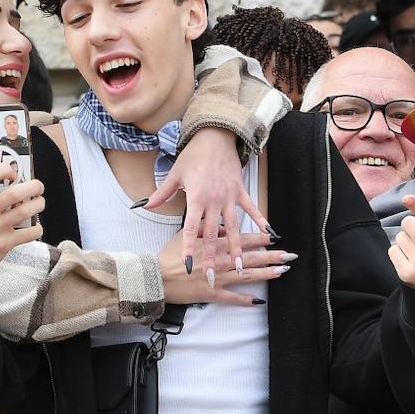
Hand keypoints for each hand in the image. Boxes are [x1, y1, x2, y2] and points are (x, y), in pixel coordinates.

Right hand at [0, 146, 44, 322]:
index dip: (5, 169)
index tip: (14, 171)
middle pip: (14, 193)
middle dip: (33, 187)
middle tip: (38, 186)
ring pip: (25, 212)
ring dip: (38, 205)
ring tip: (39, 202)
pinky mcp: (4, 244)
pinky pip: (29, 233)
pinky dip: (37, 228)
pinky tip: (35, 225)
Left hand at [144, 127, 271, 281]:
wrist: (214, 136)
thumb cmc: (193, 155)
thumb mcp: (175, 173)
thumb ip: (162, 193)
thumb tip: (144, 206)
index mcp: (196, 198)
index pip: (190, 229)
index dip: (189, 249)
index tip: (188, 266)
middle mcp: (214, 201)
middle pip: (213, 235)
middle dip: (213, 257)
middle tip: (213, 277)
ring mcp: (229, 197)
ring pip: (234, 227)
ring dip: (238, 248)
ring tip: (243, 267)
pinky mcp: (241, 191)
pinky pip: (252, 208)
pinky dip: (260, 220)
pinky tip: (269, 234)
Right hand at [158, 231, 294, 307]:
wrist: (155, 277)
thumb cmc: (169, 255)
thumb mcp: (187, 234)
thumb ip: (206, 229)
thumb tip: (221, 226)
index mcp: (213, 244)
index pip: (242, 239)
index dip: (260, 239)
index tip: (275, 237)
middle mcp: (220, 261)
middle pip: (251, 257)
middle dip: (272, 256)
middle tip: (290, 255)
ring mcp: (217, 279)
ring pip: (246, 276)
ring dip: (266, 274)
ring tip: (282, 272)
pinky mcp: (212, 294)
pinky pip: (232, 298)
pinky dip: (245, 300)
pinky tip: (259, 301)